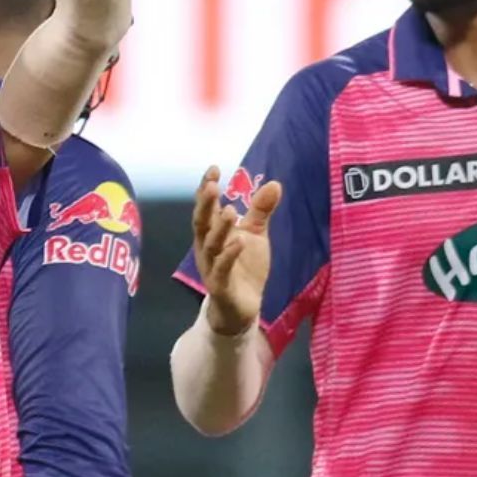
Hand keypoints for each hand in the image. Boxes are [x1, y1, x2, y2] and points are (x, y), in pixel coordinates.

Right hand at [191, 166, 282, 336]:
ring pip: (211, 245)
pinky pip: (222, 269)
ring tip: (231, 211)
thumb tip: (275, 183)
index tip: (213, 168)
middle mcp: (207, 248)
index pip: (207, 207)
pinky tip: (239, 241)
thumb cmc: (244, 267)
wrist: (242, 308)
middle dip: (205, 204)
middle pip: (201, 223)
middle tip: (212, 185)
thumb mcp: (255, 235)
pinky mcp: (221, 286)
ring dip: (219, 228)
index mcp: (212, 233)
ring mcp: (212, 267)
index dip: (207, 188)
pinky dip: (229, 255)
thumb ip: (261, 210)